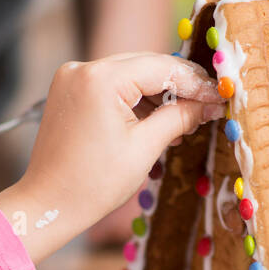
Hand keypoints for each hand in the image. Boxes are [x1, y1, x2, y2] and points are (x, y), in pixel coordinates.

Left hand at [0, 52, 221, 261]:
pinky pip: (110, 84)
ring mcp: (71, 76)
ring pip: (129, 73)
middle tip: (208, 106)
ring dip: (157, 93)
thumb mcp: (145, 149)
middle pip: (145, 65)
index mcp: (101, 79)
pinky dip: (133, 99)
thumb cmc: (93, 184)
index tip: (220, 96)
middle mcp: (82, 67)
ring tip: (182, 121)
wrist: (48, 204)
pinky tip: (154, 120)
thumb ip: (179, 118)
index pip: (161, 67)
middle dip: (178, 85)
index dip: (195, 82)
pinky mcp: (68, 89)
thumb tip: (210, 104)